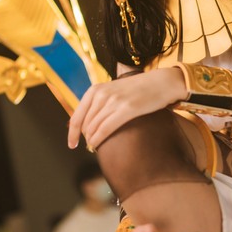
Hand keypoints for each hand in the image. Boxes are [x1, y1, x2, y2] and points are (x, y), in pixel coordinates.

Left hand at [68, 68, 186, 150]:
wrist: (160, 82)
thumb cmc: (138, 89)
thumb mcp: (113, 90)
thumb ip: (100, 103)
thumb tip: (88, 122)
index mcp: (95, 89)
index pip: (76, 115)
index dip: (71, 133)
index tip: (71, 144)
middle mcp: (101, 94)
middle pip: (84, 124)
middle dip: (84, 138)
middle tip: (89, 146)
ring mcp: (113, 101)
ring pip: (93, 127)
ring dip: (91, 141)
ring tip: (94, 148)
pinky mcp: (126, 109)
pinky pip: (105, 129)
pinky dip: (98, 139)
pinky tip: (97, 146)